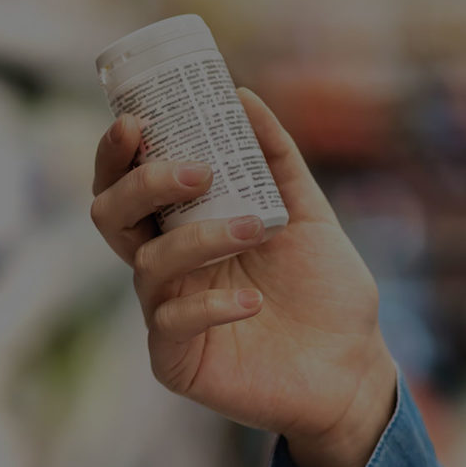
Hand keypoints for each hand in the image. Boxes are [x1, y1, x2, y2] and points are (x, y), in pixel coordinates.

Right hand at [91, 88, 396, 466]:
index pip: (126, 186)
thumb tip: (243, 97)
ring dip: (199, 239)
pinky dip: (210, 306)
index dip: (116, 155)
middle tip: (194, 170)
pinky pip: (171, 325)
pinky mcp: (177, 362)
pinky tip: (253, 303)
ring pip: (149, 266)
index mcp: (182, 230)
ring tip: (253, 229)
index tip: (134, 121)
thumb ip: (276, 159)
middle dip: (141, 186)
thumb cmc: (326, 294)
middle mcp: (165, 268)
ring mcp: (166, 315)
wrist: (354, 369)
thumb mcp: (308, 213)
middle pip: (112, 218)